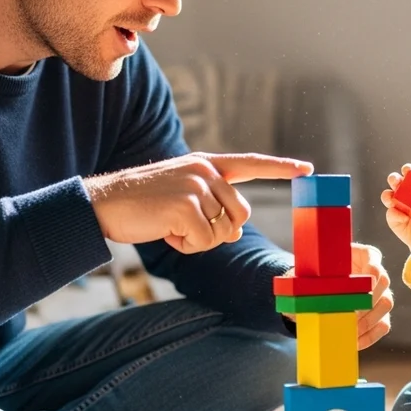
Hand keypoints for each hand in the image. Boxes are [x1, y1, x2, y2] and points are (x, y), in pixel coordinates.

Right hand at [85, 152, 312, 253]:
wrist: (103, 203)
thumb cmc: (143, 204)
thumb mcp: (182, 197)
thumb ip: (212, 206)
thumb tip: (235, 231)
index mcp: (206, 164)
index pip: (251, 163)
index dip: (281, 167)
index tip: (307, 169)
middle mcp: (205, 170)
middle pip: (241, 215)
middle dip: (217, 231)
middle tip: (183, 226)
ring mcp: (196, 186)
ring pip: (223, 232)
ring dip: (199, 241)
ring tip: (170, 225)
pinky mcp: (185, 206)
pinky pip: (204, 242)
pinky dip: (186, 246)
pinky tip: (165, 232)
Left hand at [278, 244, 392, 349]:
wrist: (315, 292)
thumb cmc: (314, 277)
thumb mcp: (310, 273)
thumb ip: (313, 278)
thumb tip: (311, 291)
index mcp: (362, 255)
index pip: (374, 258)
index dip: (372, 272)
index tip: (365, 283)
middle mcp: (376, 273)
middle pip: (383, 283)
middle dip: (367, 301)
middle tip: (350, 313)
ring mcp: (381, 293)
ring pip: (386, 304)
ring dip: (367, 320)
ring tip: (348, 329)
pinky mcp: (380, 313)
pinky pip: (383, 325)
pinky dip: (370, 336)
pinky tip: (354, 342)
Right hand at [381, 164, 410, 274]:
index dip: (408, 171)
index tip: (407, 170)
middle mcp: (405, 194)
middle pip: (395, 181)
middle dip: (394, 179)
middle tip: (396, 182)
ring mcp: (397, 206)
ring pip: (387, 195)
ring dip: (388, 195)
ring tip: (393, 200)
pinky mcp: (393, 218)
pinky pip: (390, 213)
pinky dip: (396, 214)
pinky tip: (405, 219)